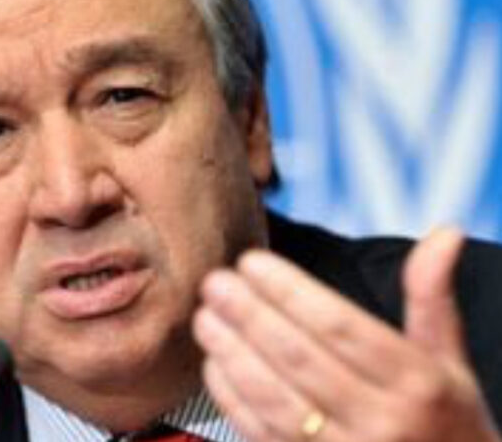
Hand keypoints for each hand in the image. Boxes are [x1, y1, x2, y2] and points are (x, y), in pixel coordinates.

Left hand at [193, 228, 500, 441]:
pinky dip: (233, 399)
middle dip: (249, 315)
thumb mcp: (449, 361)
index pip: (340, 327)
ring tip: (205, 318)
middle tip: (215, 283)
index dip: (289, 291)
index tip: (252, 262)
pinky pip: (262, 434)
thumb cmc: (443, 419)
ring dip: (232, 354)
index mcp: (416, 385)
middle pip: (299, 358)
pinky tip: (214, 365)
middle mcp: (380, 422)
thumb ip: (432, 297)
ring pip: (274, 399)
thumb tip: (444, 233)